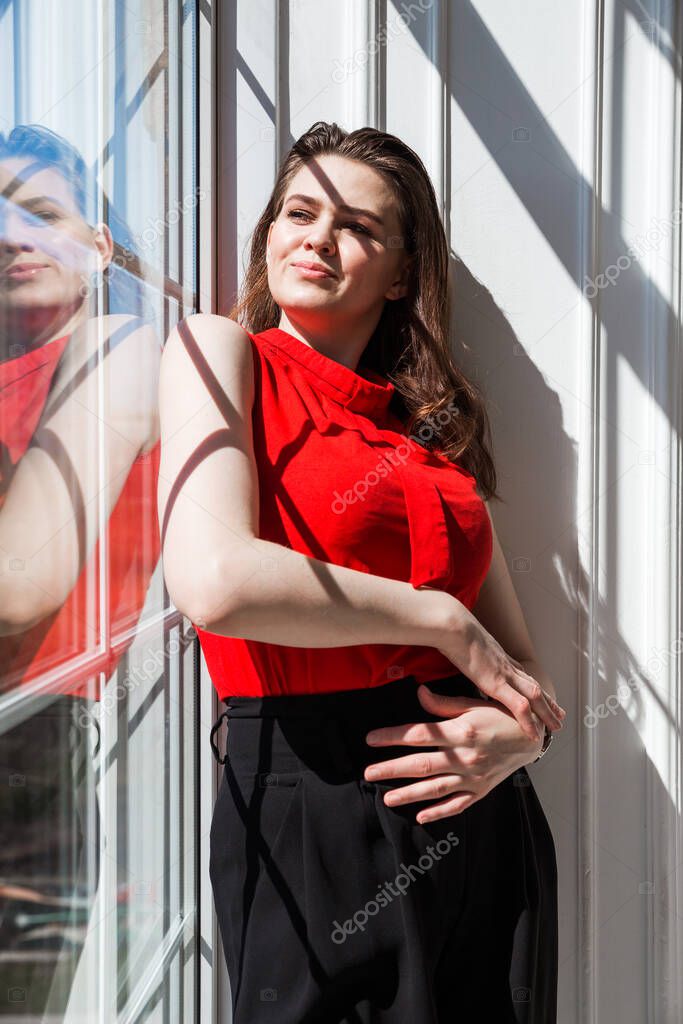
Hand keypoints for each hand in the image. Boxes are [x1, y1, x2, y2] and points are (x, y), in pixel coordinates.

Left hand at [363, 684, 545, 824]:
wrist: (533, 737)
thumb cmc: (501, 716)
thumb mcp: (473, 704)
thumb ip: (444, 704)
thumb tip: (418, 693)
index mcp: (462, 732)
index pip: (420, 735)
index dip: (393, 736)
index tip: (371, 738)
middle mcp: (466, 757)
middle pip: (422, 765)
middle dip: (392, 769)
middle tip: (368, 774)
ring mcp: (474, 777)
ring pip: (436, 789)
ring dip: (410, 794)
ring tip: (387, 799)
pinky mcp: (482, 790)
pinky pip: (458, 804)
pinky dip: (440, 812)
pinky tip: (421, 816)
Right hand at [436, 630, 564, 742]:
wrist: (452, 626)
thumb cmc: (452, 631)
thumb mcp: (464, 643)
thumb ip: (469, 652)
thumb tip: (462, 655)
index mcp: (499, 657)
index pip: (523, 674)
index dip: (533, 686)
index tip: (543, 695)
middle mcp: (507, 665)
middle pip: (534, 685)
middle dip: (548, 701)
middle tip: (560, 715)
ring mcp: (505, 674)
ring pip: (535, 696)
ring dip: (547, 712)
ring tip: (556, 727)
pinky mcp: (497, 683)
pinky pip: (519, 706)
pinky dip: (529, 721)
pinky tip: (534, 734)